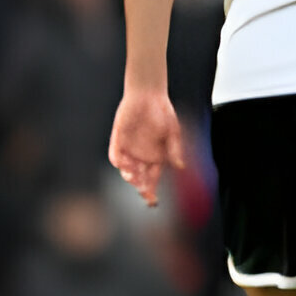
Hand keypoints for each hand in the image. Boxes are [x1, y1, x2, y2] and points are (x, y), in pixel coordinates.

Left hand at [108, 87, 184, 208]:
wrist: (148, 95)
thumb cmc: (163, 113)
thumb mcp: (173, 132)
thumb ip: (175, 149)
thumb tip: (180, 166)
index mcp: (156, 157)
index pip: (152, 179)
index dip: (151, 190)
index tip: (153, 200)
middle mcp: (141, 156)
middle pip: (139, 178)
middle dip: (140, 187)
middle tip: (143, 192)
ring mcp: (129, 149)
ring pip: (126, 169)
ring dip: (129, 176)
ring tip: (134, 178)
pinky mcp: (118, 140)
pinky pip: (116, 155)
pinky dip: (119, 162)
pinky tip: (125, 165)